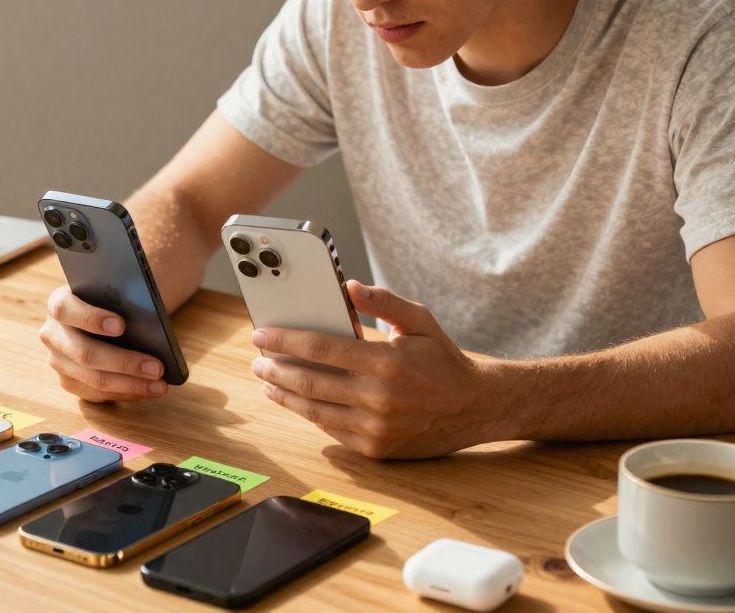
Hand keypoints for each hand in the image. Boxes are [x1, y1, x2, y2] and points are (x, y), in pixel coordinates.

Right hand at [39, 285, 167, 401]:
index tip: (122, 325)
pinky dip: (125, 393)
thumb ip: (124, 295)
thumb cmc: (112, 299)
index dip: (92, 318)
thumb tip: (148, 314)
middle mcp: (52, 334)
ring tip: (159, 385)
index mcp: (59, 303)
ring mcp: (57, 361)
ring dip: (130, 384)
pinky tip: (147, 390)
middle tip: (157, 367)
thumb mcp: (115, 290)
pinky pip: (96, 394)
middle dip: (124, 362)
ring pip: (93, 379)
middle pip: (84, 353)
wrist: (103, 312)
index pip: (66, 309)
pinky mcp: (68, 382)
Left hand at [250, 281, 505, 458]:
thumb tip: (348, 286)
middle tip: (258, 360)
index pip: (320, 348)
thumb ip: (384, 302)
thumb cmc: (444, 360)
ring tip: (267, 381)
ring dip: (284, 394)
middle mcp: (378, 398)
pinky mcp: (375, 448)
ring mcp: (375, 427)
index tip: (261, 334)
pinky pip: (331, 430)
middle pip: (310, 382)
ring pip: (315, 410)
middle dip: (276, 369)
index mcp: (385, 362)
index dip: (285, 340)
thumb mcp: (420, 321)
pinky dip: (309, 413)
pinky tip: (297, 400)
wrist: (476, 408)